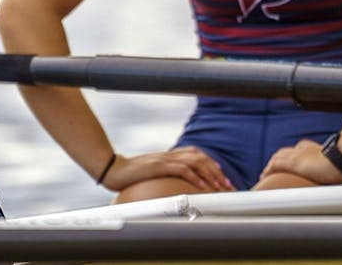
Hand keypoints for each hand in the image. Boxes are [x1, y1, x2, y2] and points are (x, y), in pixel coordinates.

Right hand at [102, 147, 234, 192]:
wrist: (114, 170)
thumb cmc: (132, 174)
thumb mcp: (153, 173)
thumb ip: (166, 174)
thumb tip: (177, 186)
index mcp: (170, 156)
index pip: (197, 155)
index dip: (212, 164)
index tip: (222, 176)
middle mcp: (171, 155)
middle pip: (201, 158)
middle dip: (217, 172)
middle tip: (227, 185)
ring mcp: (166, 159)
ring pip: (195, 163)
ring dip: (210, 174)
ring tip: (220, 186)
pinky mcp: (159, 166)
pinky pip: (181, 170)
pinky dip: (194, 176)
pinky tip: (202, 185)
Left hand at [261, 138, 341, 185]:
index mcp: (319, 151)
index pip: (303, 149)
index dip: (297, 155)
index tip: (295, 162)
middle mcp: (307, 151)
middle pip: (289, 152)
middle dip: (281, 159)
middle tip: (275, 167)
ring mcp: (300, 155)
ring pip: (280, 157)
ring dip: (272, 164)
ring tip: (266, 172)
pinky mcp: (294, 162)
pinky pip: (276, 164)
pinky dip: (269, 169)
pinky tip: (264, 174)